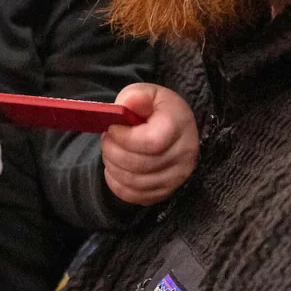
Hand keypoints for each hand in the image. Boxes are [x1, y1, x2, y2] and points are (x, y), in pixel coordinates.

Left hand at [102, 83, 198, 205]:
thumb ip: (136, 96)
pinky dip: (119, 185)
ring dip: (114, 168)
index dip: (124, 138)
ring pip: (137, 183)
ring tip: (109, 152)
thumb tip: (128, 104)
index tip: (112, 128)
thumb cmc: (154, 109)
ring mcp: (178, 176)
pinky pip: (137, 197)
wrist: (171, 126)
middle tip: (106, 140)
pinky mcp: (167, 191)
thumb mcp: (146, 93)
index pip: (151, 142)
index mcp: (180, 125)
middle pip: (141, 165)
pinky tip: (114, 169)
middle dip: (113, 152)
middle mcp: (184, 154)